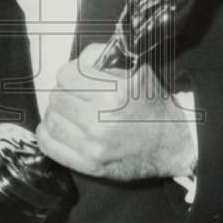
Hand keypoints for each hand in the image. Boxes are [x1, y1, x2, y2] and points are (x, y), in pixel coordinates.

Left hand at [37, 44, 196, 180]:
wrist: (174, 145)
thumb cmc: (155, 107)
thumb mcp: (137, 72)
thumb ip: (103, 57)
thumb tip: (79, 57)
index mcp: (114, 94)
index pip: (67, 75)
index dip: (70, 72)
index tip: (75, 76)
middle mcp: (101, 120)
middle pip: (57, 97)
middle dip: (64, 92)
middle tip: (74, 94)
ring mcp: (94, 146)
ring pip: (51, 119)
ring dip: (56, 112)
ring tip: (68, 110)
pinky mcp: (90, 165)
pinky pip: (50, 145)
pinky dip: (48, 133)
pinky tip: (60, 128)